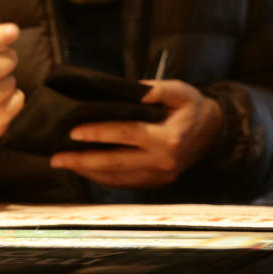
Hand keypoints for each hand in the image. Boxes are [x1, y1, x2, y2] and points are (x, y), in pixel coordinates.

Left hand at [49, 79, 222, 188]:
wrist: (215, 131)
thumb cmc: (192, 107)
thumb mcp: (179, 91)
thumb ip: (153, 90)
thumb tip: (127, 90)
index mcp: (169, 138)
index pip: (127, 135)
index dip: (99, 133)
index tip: (73, 132)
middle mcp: (164, 162)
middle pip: (116, 163)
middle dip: (83, 162)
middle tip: (56, 158)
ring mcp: (161, 176)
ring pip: (118, 178)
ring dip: (89, 172)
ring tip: (65, 163)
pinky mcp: (157, 183)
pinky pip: (125, 183)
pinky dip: (103, 177)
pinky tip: (87, 169)